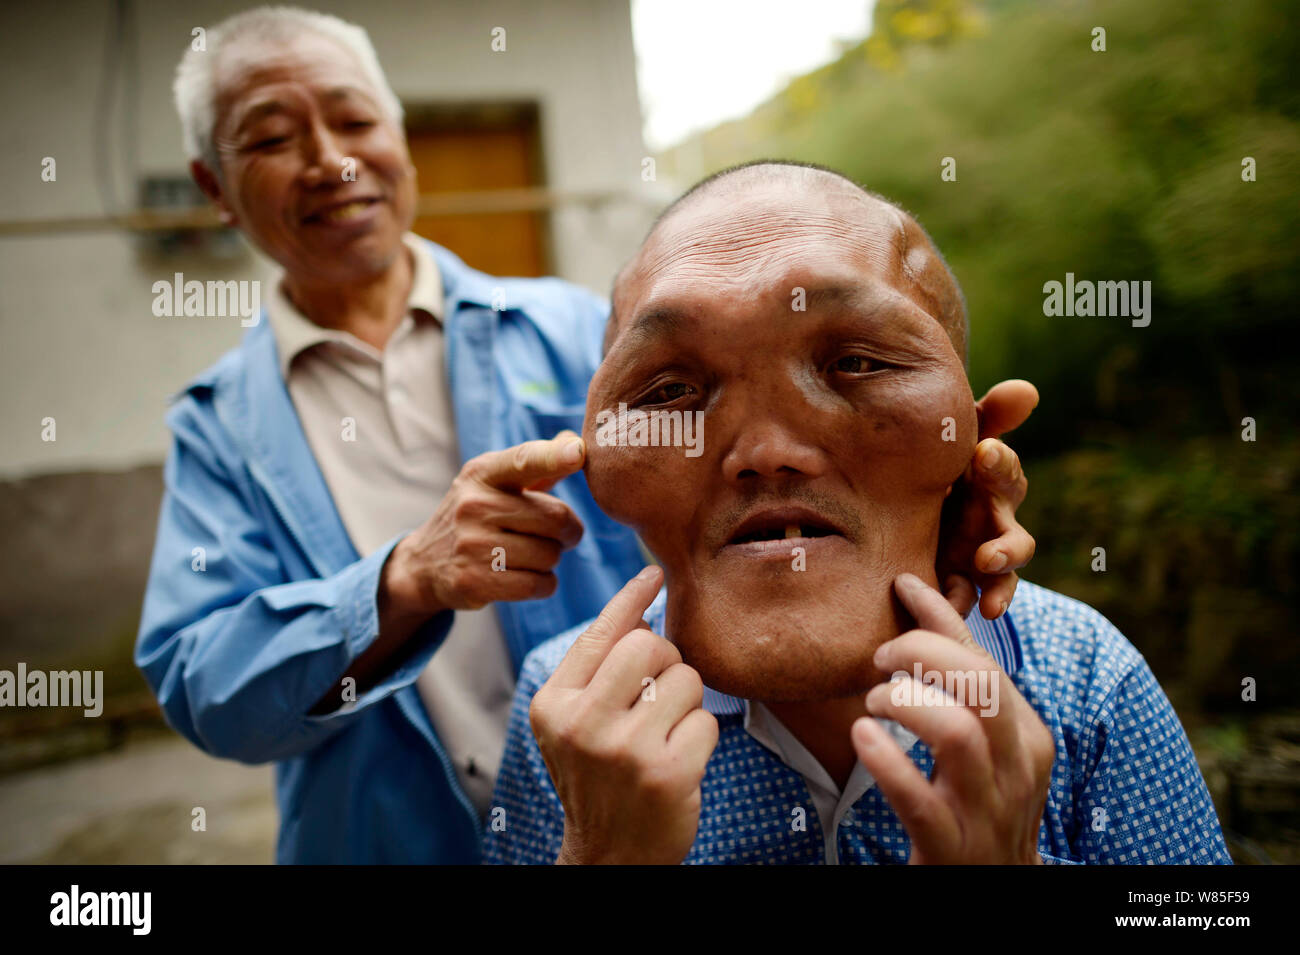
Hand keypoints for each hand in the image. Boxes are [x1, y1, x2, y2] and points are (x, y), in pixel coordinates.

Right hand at [381, 431, 586, 622]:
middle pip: (556, 517)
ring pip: (550, 555)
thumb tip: (575, 441)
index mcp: (483, 473)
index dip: (553, 456)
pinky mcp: (474, 581)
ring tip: (530, 555)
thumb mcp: (495, 482)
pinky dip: (545, 584)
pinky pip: (539, 585)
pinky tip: (528, 577)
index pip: (523, 460)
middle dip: (569, 531)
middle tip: (558, 536)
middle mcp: (475, 505)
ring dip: (552, 559)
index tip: (577, 452)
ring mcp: (472, 544)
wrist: (424, 563)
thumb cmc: (476, 516)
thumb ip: (537, 464)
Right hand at [528, 565, 718, 864]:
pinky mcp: (666, 773)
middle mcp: (582, 724)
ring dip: (687, 702)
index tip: (654, 573)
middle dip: (666, 663)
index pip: (600, 634)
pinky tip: (679, 762)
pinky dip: (701, 737)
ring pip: (685, 679)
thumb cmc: (597, 778)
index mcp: (554, 705)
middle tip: (658, 695)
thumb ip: (597, 671)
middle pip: (649, 645)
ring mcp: (624, 750)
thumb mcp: (574, 724)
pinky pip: (707, 721)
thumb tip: (641, 609)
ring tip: (665, 734)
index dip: (631, 599)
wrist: (608, 857)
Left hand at [852, 573, 1053, 864]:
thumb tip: (919, 597)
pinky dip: (886, 762)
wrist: (996, 895)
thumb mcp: (985, 744)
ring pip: (956, 732)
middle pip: (980, 684)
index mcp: (1027, 737)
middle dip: (922, 652)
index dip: (941, 617)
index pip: (986, 661)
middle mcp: (1015, 770)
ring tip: (873, 702)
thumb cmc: (978, 804)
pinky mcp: (951, 849)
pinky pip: (920, 800)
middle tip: (880, 656)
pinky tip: (862, 737)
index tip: (901, 586)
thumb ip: (960, 684)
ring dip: (903, 702)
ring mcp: (986, 811)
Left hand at [938, 379, 1038, 618]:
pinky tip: (973, 609)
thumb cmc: (935, 466)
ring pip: (1004, 571)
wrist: (895, 512)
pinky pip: (978, 597)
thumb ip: (985, 418)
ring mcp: (980, 554)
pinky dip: (977, 602)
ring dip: (1001, 579)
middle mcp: (992, 520)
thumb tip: (1027, 390)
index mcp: (989, 482)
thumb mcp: (951, 440)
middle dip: (1007, 544)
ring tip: (989, 591)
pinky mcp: (962, 581)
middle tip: (989, 549)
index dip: (999, 464)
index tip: (983, 453)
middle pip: (1014, 534)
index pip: (1003, 471)